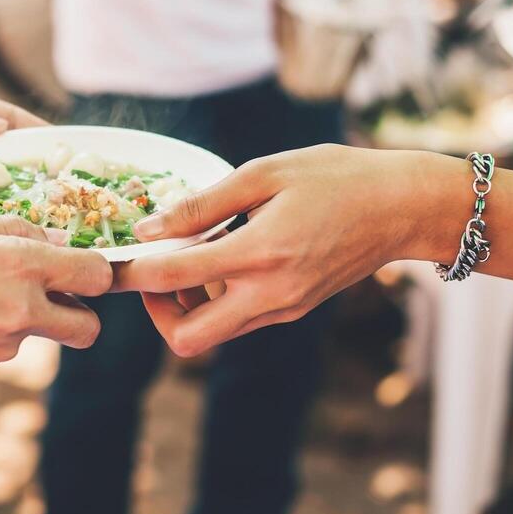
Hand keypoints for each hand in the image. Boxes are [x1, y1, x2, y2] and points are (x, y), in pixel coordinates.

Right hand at [0, 216, 113, 380]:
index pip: (96, 274)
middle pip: (88, 327)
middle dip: (80, 313)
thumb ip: (6, 229)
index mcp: (18, 265)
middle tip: (52, 293)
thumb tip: (48, 237)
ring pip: (37, 336)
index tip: (80, 264)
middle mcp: (20, 311)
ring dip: (22, 319)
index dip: (96, 270)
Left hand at [115, 145, 451, 355]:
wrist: (402, 207)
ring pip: (212, 336)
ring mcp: (283, 310)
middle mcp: (269, 295)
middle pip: (186, 339)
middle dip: (156, 311)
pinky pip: (238, 322)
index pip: (172, 279)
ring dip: (186, 308)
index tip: (111, 259)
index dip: (130, 273)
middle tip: (154, 270)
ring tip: (190, 256)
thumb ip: (202, 204)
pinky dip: (216, 301)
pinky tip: (221, 259)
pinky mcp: (292, 311)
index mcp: (259, 254)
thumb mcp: (265, 174)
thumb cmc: (335, 178)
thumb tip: (148, 228)